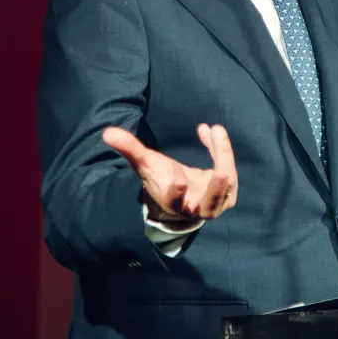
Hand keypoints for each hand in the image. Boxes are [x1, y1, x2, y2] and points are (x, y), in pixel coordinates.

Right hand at [102, 124, 236, 224]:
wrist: (183, 194)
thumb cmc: (161, 178)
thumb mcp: (146, 164)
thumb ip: (130, 149)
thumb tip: (107, 132)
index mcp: (173, 205)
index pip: (175, 203)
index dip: (177, 194)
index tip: (178, 180)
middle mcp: (196, 208)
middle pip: (210, 204)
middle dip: (216, 189)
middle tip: (222, 172)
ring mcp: (216, 202)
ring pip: (227, 184)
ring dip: (224, 156)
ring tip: (216, 130)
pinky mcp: (229, 192)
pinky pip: (229, 169)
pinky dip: (222, 150)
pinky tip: (210, 131)